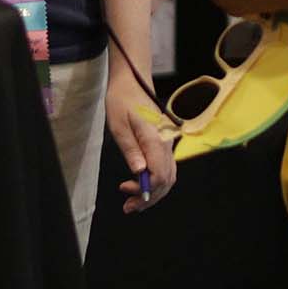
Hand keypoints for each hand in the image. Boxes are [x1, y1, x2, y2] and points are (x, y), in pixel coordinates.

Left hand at [106, 68, 178, 212]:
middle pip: (167, 179)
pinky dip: (156, 181)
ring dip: (153, 192)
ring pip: (168, 176)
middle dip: (149, 197)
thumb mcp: (118, 125)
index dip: (145, 189)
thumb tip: (139, 172)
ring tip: (132, 201)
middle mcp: (166, 142)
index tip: (126, 192)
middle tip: (128, 207)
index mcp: (155, 138)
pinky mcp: (165, 143)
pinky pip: (166, 168)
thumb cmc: (122, 100)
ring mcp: (168, 143)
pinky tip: (140, 184)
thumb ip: (130, 150)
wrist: (132, 82)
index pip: (159, 174)